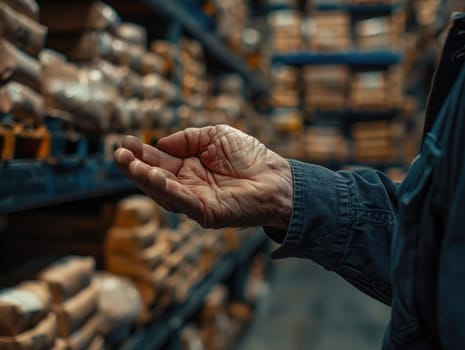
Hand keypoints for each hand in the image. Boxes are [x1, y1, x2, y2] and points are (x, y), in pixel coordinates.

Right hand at [114, 125, 292, 228]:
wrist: (276, 176)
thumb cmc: (249, 154)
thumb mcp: (214, 135)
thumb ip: (187, 138)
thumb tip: (161, 142)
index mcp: (188, 167)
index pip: (159, 160)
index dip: (141, 152)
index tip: (125, 142)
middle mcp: (188, 185)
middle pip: (155, 177)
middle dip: (135, 166)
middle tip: (118, 153)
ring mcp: (195, 200)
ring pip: (163, 192)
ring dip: (144, 178)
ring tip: (128, 163)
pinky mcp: (206, 213)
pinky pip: (182, 202)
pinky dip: (166, 190)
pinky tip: (153, 177)